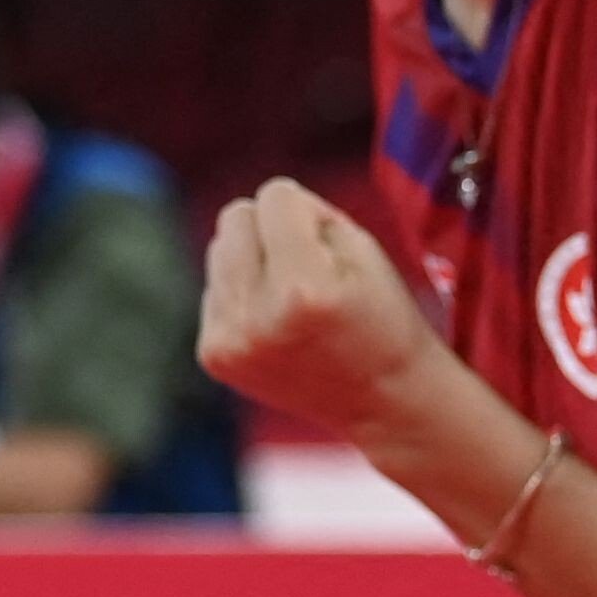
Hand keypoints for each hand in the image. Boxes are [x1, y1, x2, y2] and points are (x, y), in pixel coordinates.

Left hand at [199, 180, 444, 437]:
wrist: (383, 400)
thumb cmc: (380, 315)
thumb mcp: (363, 250)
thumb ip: (306, 211)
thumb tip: (252, 207)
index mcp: (304, 289)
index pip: (274, 196)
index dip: (307, 212)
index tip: (329, 247)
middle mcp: (258, 319)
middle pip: (234, 217)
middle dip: (271, 231)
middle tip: (309, 270)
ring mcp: (230, 341)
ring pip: (218, 249)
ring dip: (252, 263)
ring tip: (293, 300)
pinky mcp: (214, 355)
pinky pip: (213, 289)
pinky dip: (241, 296)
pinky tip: (276, 325)